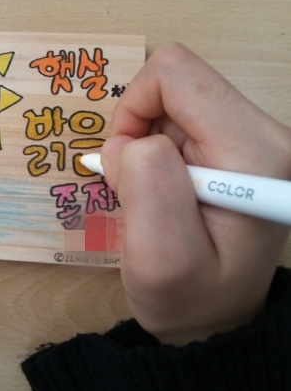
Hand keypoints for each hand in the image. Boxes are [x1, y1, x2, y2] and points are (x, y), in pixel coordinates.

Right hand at [102, 42, 290, 345]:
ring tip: (151, 193)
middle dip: (137, 128)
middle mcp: (264, 134)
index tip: (126, 163)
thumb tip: (130, 141)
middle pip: (176, 83)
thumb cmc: (189, 298)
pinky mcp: (236, 143)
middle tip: (136, 184)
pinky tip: (162, 188)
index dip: (133, 110)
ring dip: (145, 141)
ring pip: (173, 100)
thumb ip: (146, 187)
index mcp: (252, 154)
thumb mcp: (159, 260)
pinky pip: (178, 118)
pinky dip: (154, 147)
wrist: (216, 313)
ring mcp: (252, 136)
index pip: (177, 76)